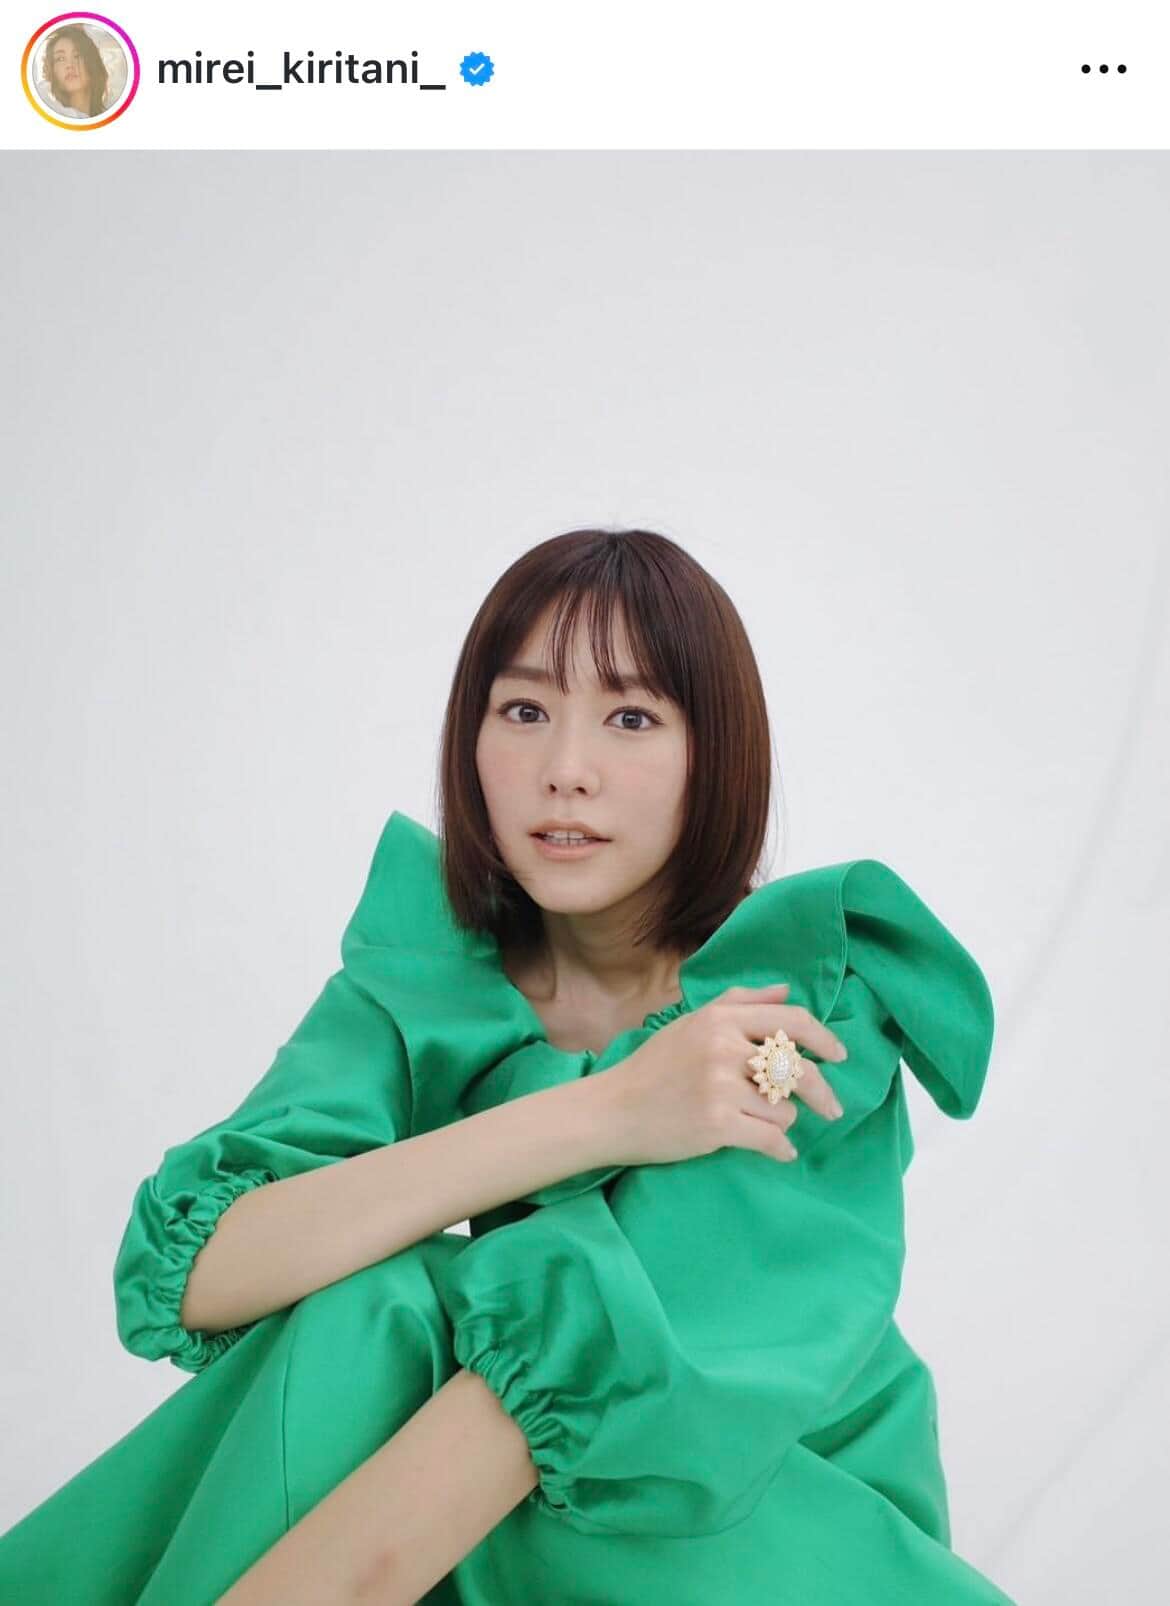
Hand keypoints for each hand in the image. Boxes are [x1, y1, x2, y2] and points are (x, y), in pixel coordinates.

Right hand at [600, 983, 847, 1166]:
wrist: (612, 1110)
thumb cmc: (654, 1067)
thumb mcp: (692, 1023)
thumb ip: (740, 1002)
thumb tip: (785, 989)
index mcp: (720, 1018)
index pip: (790, 1021)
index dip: (823, 1038)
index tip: (839, 1055)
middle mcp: (723, 1047)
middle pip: (797, 1069)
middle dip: (822, 1093)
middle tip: (832, 1109)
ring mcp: (720, 1086)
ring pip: (785, 1109)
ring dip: (781, 1122)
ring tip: (758, 1123)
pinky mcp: (717, 1124)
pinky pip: (771, 1139)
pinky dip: (779, 1149)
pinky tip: (779, 1152)